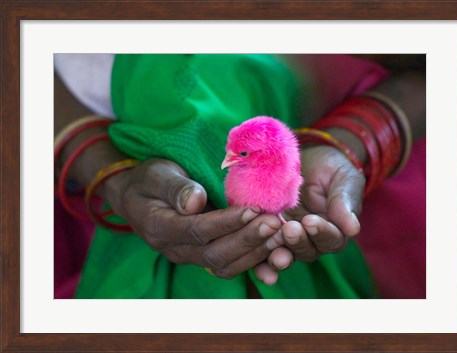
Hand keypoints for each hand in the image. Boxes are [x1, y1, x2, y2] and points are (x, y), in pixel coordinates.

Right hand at [103, 158, 282, 279]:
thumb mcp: (156, 175)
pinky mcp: (203, 254)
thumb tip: (195, 202)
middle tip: (275, 223)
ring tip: (280, 235)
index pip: (197, 230)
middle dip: (248, 239)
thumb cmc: (149, 179)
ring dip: (255, 253)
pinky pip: (229, 265)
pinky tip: (275, 248)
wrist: (139, 196)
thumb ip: (174, 188)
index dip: (227, 223)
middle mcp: (174, 248)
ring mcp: (189, 255)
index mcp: (159, 227)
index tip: (253, 210)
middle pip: (214, 254)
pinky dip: (254, 259)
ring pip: (225, 265)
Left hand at [255, 145, 364, 281]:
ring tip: (270, 242)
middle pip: (306, 250)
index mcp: (334, 231)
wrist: (307, 159)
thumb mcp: (344, 180)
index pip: (331, 239)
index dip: (321, 233)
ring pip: (283, 252)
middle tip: (288, 229)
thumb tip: (353, 229)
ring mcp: (287, 237)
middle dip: (296, 242)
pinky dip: (256, 254)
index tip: (311, 221)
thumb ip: (345, 203)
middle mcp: (311, 240)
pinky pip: (262, 246)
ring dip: (275, 252)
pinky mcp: (267, 231)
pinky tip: (249, 253)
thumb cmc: (332, 169)